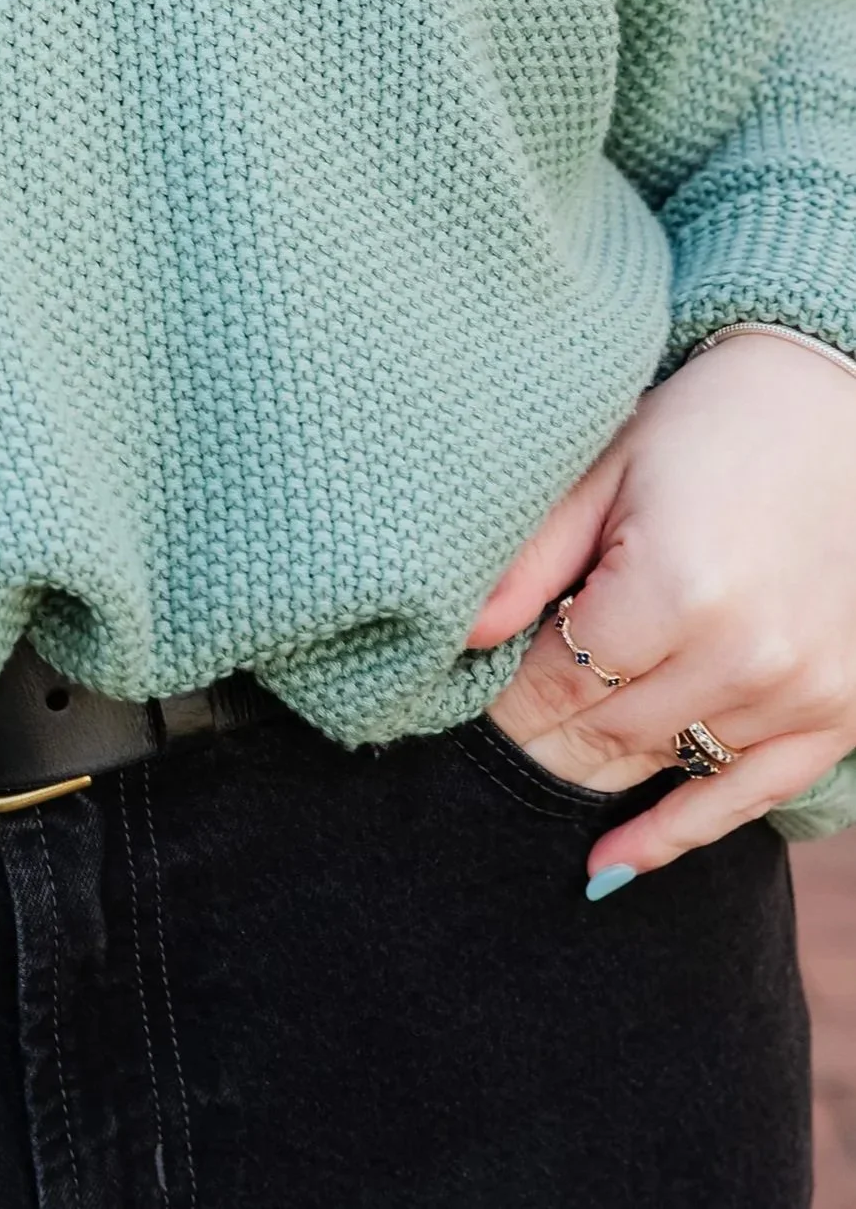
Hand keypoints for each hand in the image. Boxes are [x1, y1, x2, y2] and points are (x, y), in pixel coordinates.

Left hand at [467, 329, 855, 888]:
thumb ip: (533, 558)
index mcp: (674, 588)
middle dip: (537, 738)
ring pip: (664, 762)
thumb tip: (462, 638)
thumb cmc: (709, 427)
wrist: (838, 411)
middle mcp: (742, 655)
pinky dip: (676, 833)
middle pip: (605, 732)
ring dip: (596, 767)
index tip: (457, 705)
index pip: (558, 679)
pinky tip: (611, 864)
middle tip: (482, 746)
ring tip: (536, 766)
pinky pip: (748, 797)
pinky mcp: (839, 714)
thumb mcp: (608, 468)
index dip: (502, 698)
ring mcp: (798, 693)